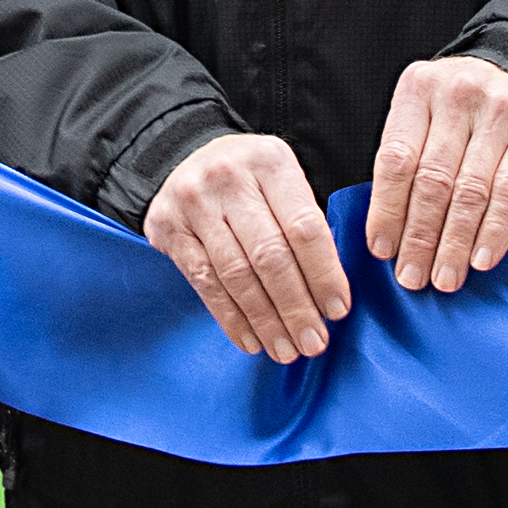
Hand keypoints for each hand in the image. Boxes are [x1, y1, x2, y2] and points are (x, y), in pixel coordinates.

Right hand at [141, 127, 358, 364]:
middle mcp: (229, 179)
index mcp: (270, 161)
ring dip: (266, 321)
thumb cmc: (250, 178)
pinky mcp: (170, 230)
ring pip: (237, 276)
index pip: (304, 227)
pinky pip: (206, 283)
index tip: (337, 310)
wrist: (184, 158)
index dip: (324, 274)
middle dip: (296, 307)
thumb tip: (330, 293)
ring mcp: (195, 204)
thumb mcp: (282, 179)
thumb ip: (305, 222)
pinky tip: (251, 340)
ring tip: (286, 350)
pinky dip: (231, 318)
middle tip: (313, 342)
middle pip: (270, 256)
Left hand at [362, 51, 507, 290]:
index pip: (396, 160)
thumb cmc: (459, 107)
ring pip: (470, 190)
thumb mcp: (423, 114)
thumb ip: (406, 158)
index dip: (387, 211)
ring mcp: (500, 110)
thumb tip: (387, 235)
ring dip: (455, 243)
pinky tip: (481, 259)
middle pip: (433, 180)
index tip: (383, 251)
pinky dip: (494, 230)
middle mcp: (457, 94)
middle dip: (420, 237)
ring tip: (445, 277)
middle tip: (413, 277)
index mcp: (418, 89)